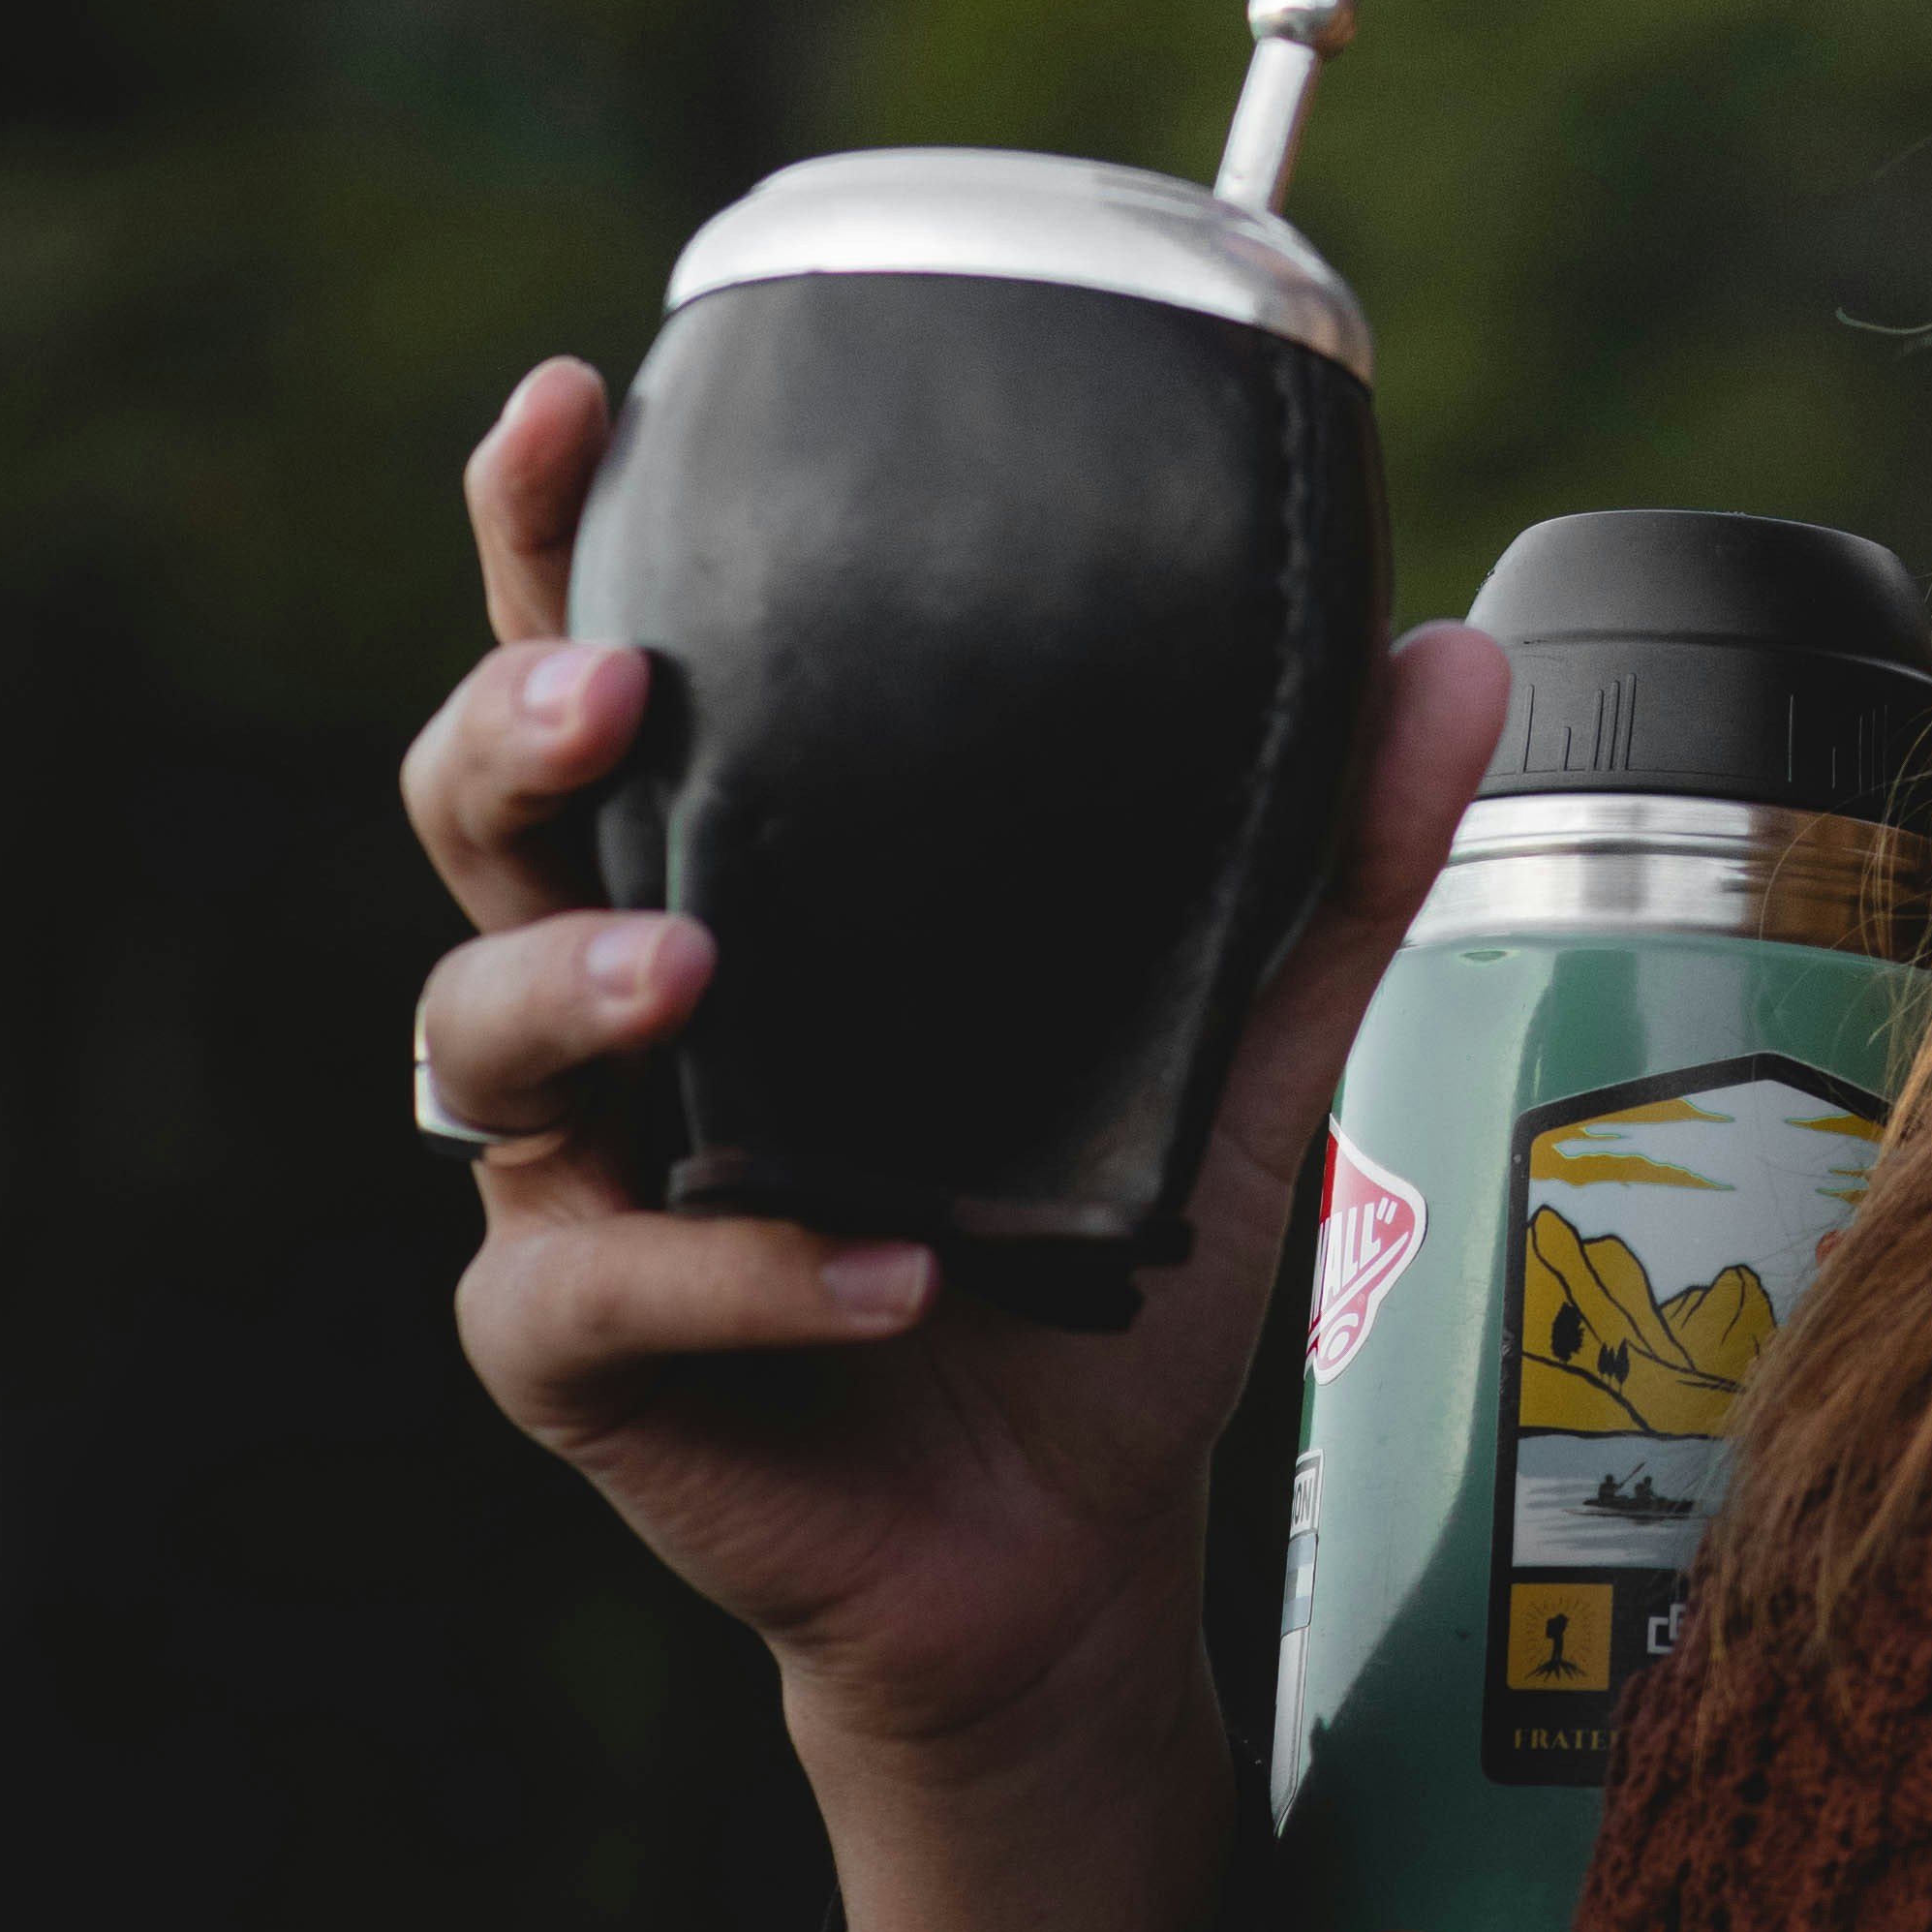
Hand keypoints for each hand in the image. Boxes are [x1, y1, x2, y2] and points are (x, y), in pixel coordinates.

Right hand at [406, 357, 1511, 1931]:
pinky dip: (743, 1277)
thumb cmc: (1093, 1238)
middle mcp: (619, 991)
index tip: (567, 399)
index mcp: (741, 861)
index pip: (600, 656)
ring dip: (572, 990)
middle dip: (511, 726)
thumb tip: (1458, 652)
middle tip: (610, 684)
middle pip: (480, 817)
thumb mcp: (1234, 1034)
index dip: (552, 530)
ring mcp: (579, 1173)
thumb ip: (1328, 854)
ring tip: (689, 978)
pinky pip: (604, 1296)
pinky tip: (886, 1272)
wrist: (1067, 1532)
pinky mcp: (583, 1356)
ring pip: (473, 1038)